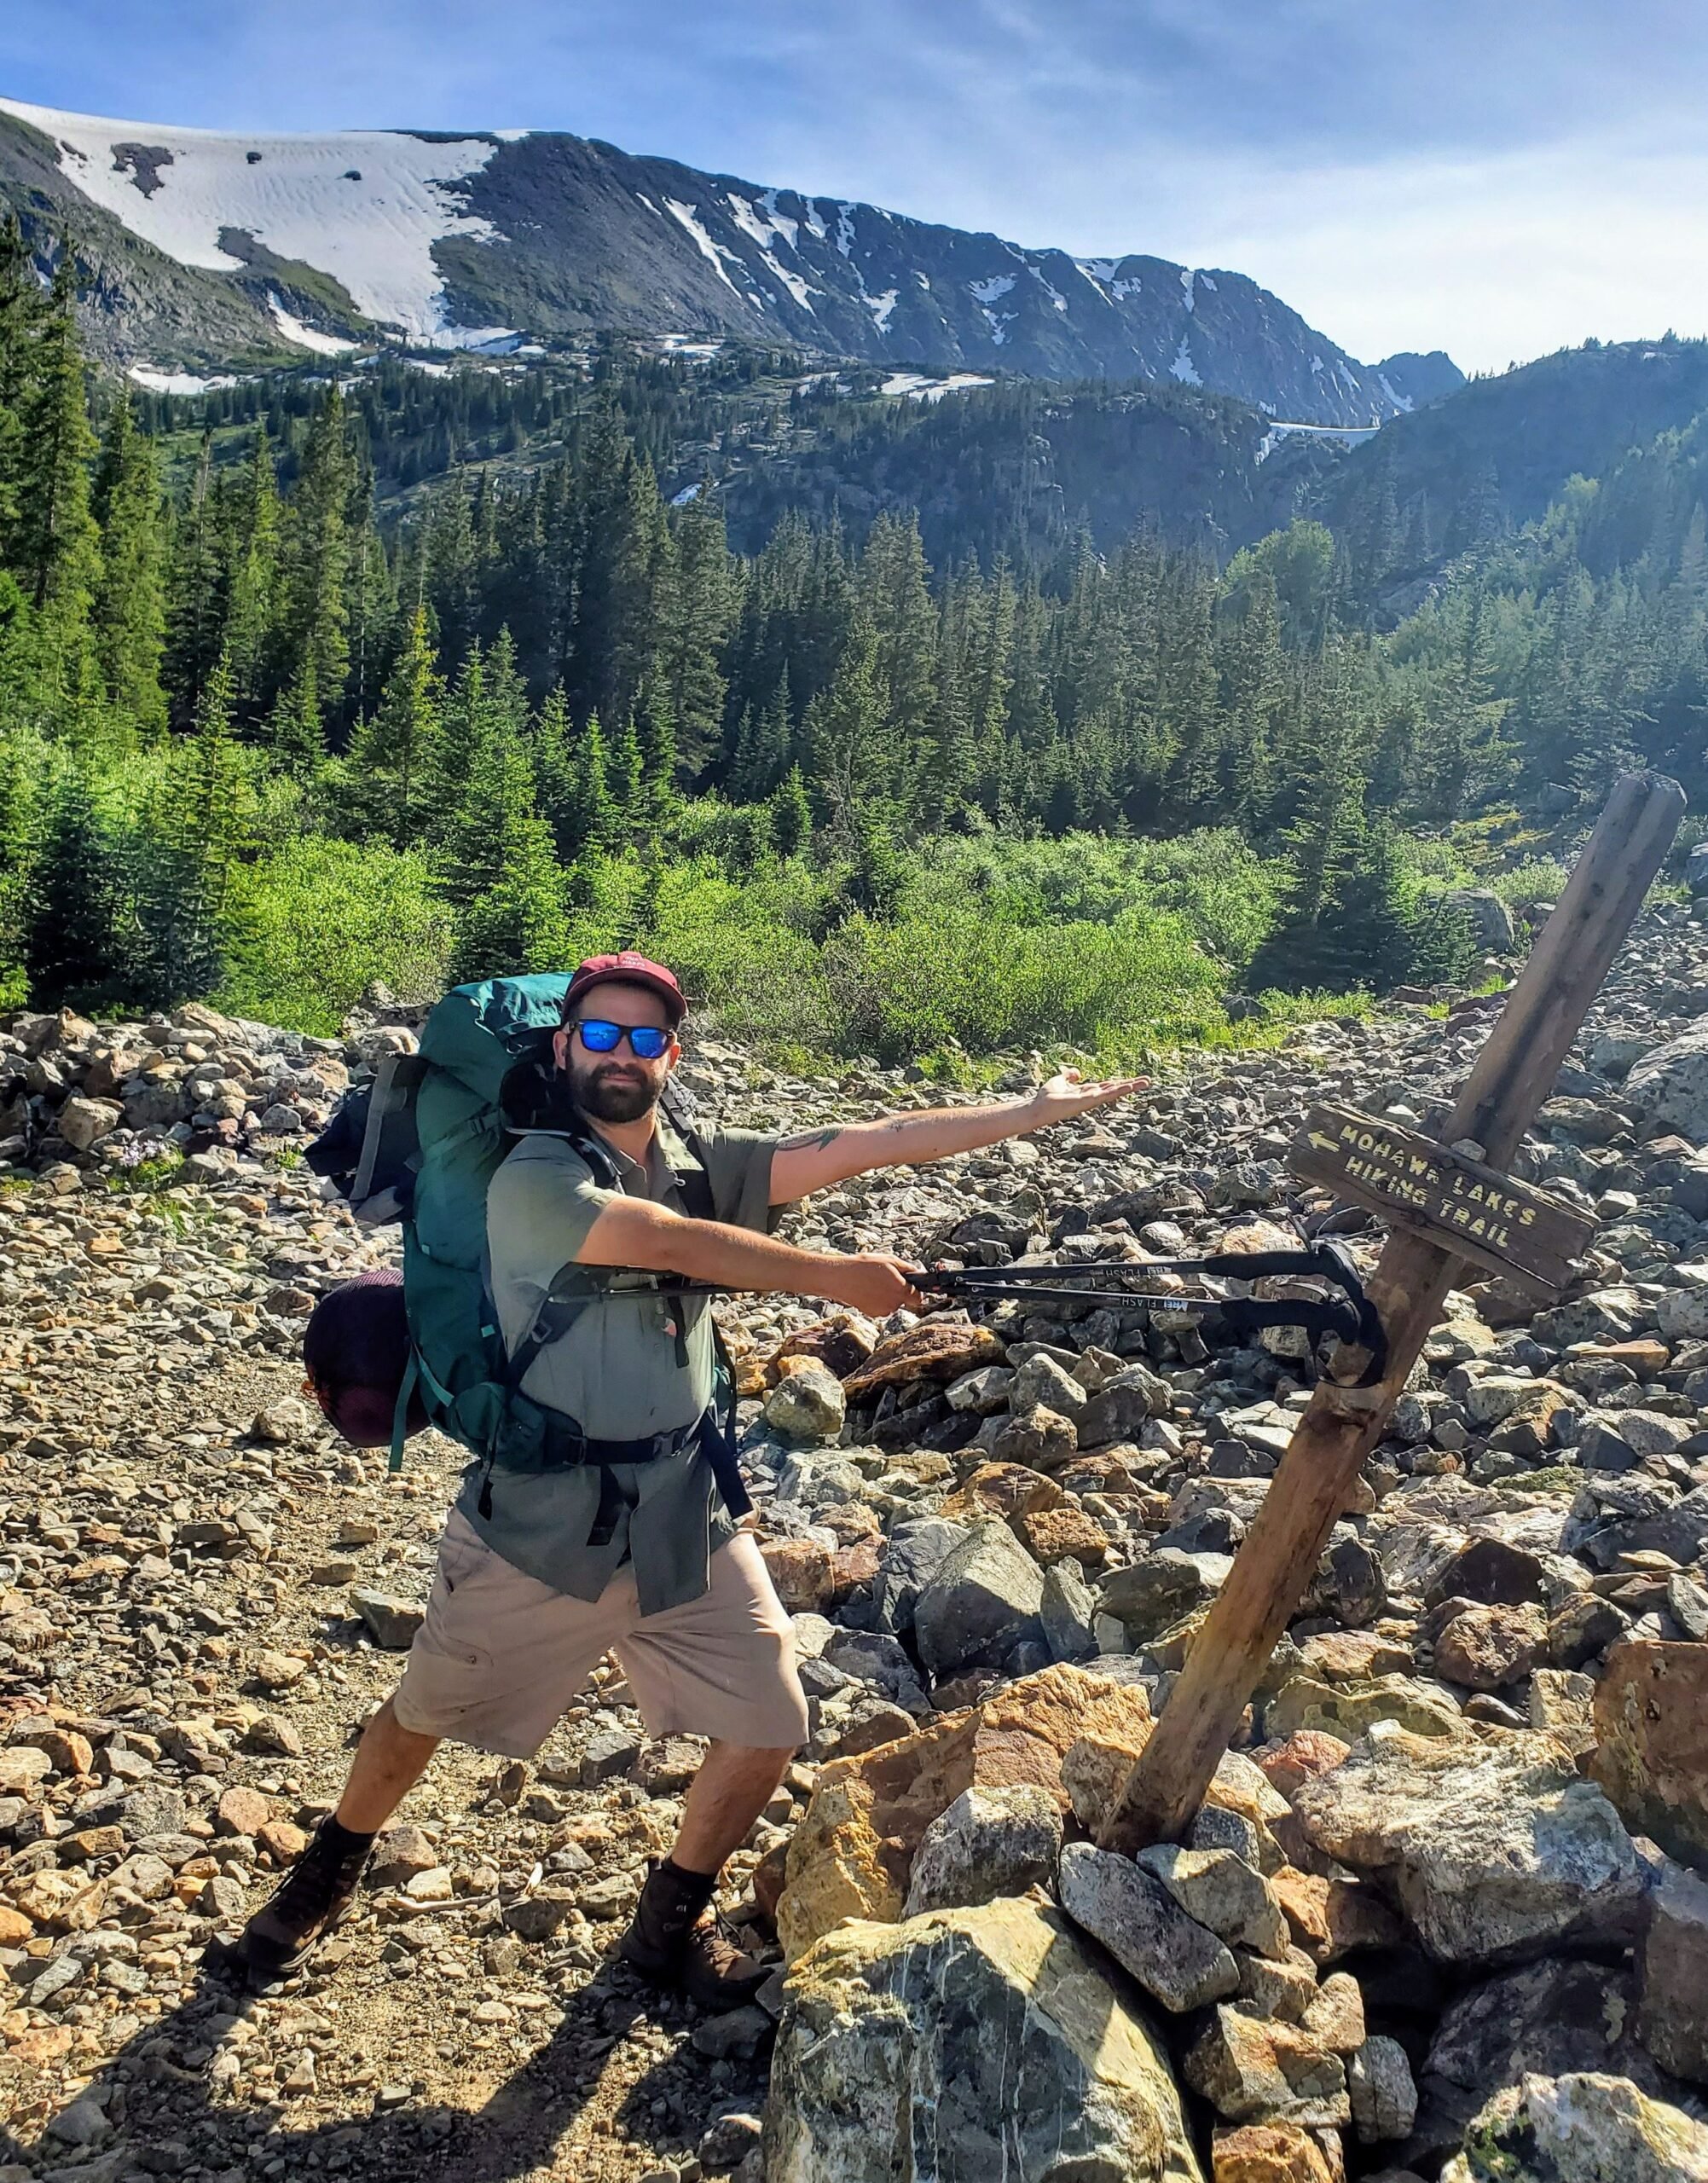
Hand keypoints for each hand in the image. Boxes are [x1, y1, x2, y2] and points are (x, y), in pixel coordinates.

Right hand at [818, 1254, 926, 1317]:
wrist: (841, 1278)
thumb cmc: (864, 1267)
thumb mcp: (889, 1260)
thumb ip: (908, 1268)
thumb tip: (919, 1273)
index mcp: (901, 1289)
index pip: (918, 1298)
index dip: (915, 1291)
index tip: (910, 1286)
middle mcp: (894, 1303)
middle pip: (904, 1301)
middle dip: (899, 1292)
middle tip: (886, 1279)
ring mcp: (883, 1310)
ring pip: (892, 1304)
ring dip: (887, 1296)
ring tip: (874, 1283)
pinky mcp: (873, 1314)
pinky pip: (881, 1308)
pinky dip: (877, 1301)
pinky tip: (868, 1290)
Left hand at [1025, 1068, 1150, 1129]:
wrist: (1038, 1107)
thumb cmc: (1047, 1097)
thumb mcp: (1059, 1081)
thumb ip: (1068, 1076)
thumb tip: (1078, 1073)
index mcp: (1087, 1092)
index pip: (1108, 1086)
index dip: (1121, 1082)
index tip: (1134, 1080)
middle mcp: (1092, 1097)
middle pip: (1115, 1088)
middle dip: (1131, 1085)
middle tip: (1148, 1081)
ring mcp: (1090, 1100)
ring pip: (1114, 1092)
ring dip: (1129, 1087)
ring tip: (1144, 1083)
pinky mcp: (1087, 1101)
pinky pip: (1105, 1094)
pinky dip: (1117, 1090)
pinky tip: (1127, 1086)